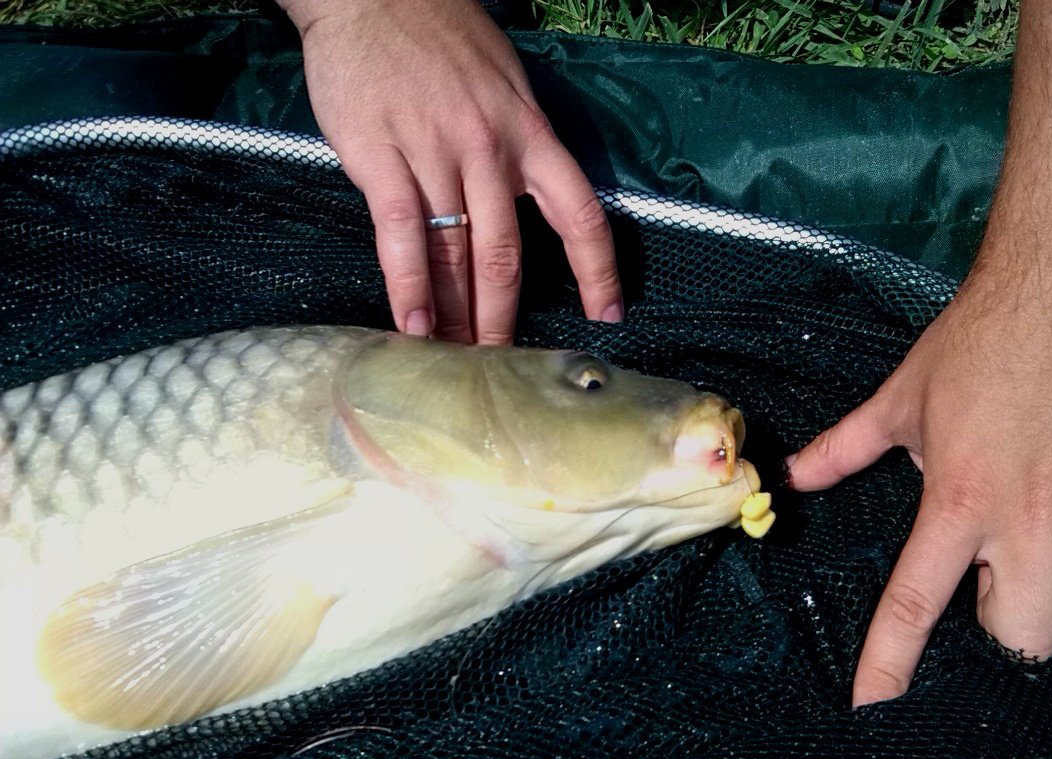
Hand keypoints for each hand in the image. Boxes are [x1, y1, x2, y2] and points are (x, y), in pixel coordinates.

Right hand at [281, 0, 623, 342]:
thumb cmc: (442, 36)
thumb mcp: (505, 84)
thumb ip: (520, 146)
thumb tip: (525, 205)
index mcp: (530, 134)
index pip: (579, 213)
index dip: (597, 269)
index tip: (606, 314)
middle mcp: (490, 151)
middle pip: (506, 255)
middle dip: (504, 319)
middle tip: (500, 365)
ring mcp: (434, 155)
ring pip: (455, 254)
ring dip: (456, 317)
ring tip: (454, 363)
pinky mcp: (380, 158)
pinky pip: (401, 235)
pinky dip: (408, 286)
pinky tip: (412, 325)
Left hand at [786, 262, 1051, 705]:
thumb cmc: (979, 339)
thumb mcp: (900, 396)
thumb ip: (845, 448)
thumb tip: (792, 476)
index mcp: (958, 501)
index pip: (916, 604)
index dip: (891, 666)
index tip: (873, 711)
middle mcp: (1027, 522)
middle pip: (1023, 638)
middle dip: (1007, 627)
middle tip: (1000, 580)